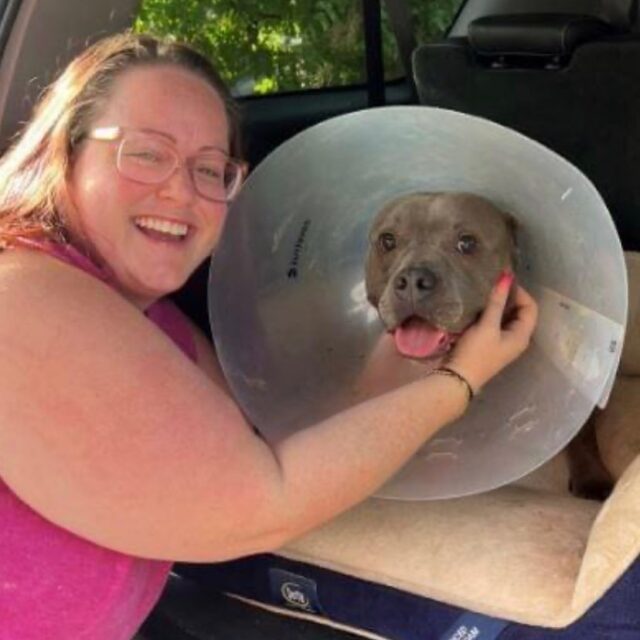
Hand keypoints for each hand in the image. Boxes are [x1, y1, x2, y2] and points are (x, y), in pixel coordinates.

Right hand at [445, 274, 537, 392]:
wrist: (456, 379)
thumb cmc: (476, 353)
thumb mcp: (487, 326)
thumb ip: (497, 301)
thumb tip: (507, 277)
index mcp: (522, 335)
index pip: (530, 307)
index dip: (520, 292)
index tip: (502, 282)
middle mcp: (515, 339)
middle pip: (519, 312)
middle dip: (509, 297)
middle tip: (493, 284)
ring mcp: (502, 343)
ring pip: (505, 318)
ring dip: (498, 305)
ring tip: (484, 293)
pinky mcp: (488, 344)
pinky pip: (494, 324)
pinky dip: (489, 314)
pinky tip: (477, 307)